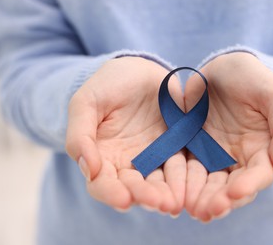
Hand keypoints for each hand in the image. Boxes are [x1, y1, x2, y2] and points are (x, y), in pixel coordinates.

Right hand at [66, 57, 185, 214]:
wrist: (137, 70)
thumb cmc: (106, 86)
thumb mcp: (86, 104)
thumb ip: (80, 135)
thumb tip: (88, 169)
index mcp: (102, 157)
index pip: (102, 184)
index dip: (111, 193)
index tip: (123, 199)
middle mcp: (128, 164)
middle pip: (135, 188)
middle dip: (146, 197)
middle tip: (159, 203)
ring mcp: (154, 158)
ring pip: (160, 182)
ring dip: (168, 194)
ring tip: (176, 201)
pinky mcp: (176, 148)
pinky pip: (182, 165)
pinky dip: (186, 177)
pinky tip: (192, 186)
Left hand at [184, 52, 272, 221]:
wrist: (224, 66)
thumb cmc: (253, 78)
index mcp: (262, 149)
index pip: (259, 175)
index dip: (249, 185)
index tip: (235, 192)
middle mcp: (239, 158)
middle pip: (232, 187)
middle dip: (221, 200)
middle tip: (207, 211)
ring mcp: (214, 155)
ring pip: (208, 184)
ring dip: (200, 198)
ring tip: (190, 209)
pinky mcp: (192, 149)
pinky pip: (186, 168)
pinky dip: (181, 181)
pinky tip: (173, 191)